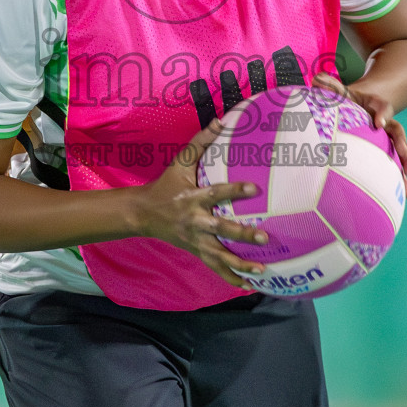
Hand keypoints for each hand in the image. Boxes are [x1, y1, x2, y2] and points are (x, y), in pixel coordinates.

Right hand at [133, 116, 270, 287]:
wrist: (143, 214)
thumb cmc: (166, 186)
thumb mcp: (179, 163)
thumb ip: (201, 142)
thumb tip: (221, 120)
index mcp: (192, 199)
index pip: (216, 194)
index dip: (234, 192)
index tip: (254, 190)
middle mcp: (195, 222)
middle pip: (220, 230)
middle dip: (241, 235)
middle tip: (264, 238)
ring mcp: (195, 241)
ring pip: (219, 256)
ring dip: (240, 264)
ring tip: (262, 271)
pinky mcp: (196, 252)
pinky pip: (215, 268)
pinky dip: (231, 278)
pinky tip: (249, 286)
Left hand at [312, 72, 406, 190]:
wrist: (368, 102)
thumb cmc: (350, 99)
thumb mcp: (342, 91)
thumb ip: (331, 87)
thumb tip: (315, 80)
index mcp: (376, 106)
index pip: (382, 107)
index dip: (381, 113)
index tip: (378, 123)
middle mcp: (387, 122)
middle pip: (398, 133)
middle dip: (402, 148)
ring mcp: (389, 138)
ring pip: (400, 152)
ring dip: (404, 167)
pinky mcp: (387, 150)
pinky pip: (395, 164)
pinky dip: (398, 179)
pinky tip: (403, 196)